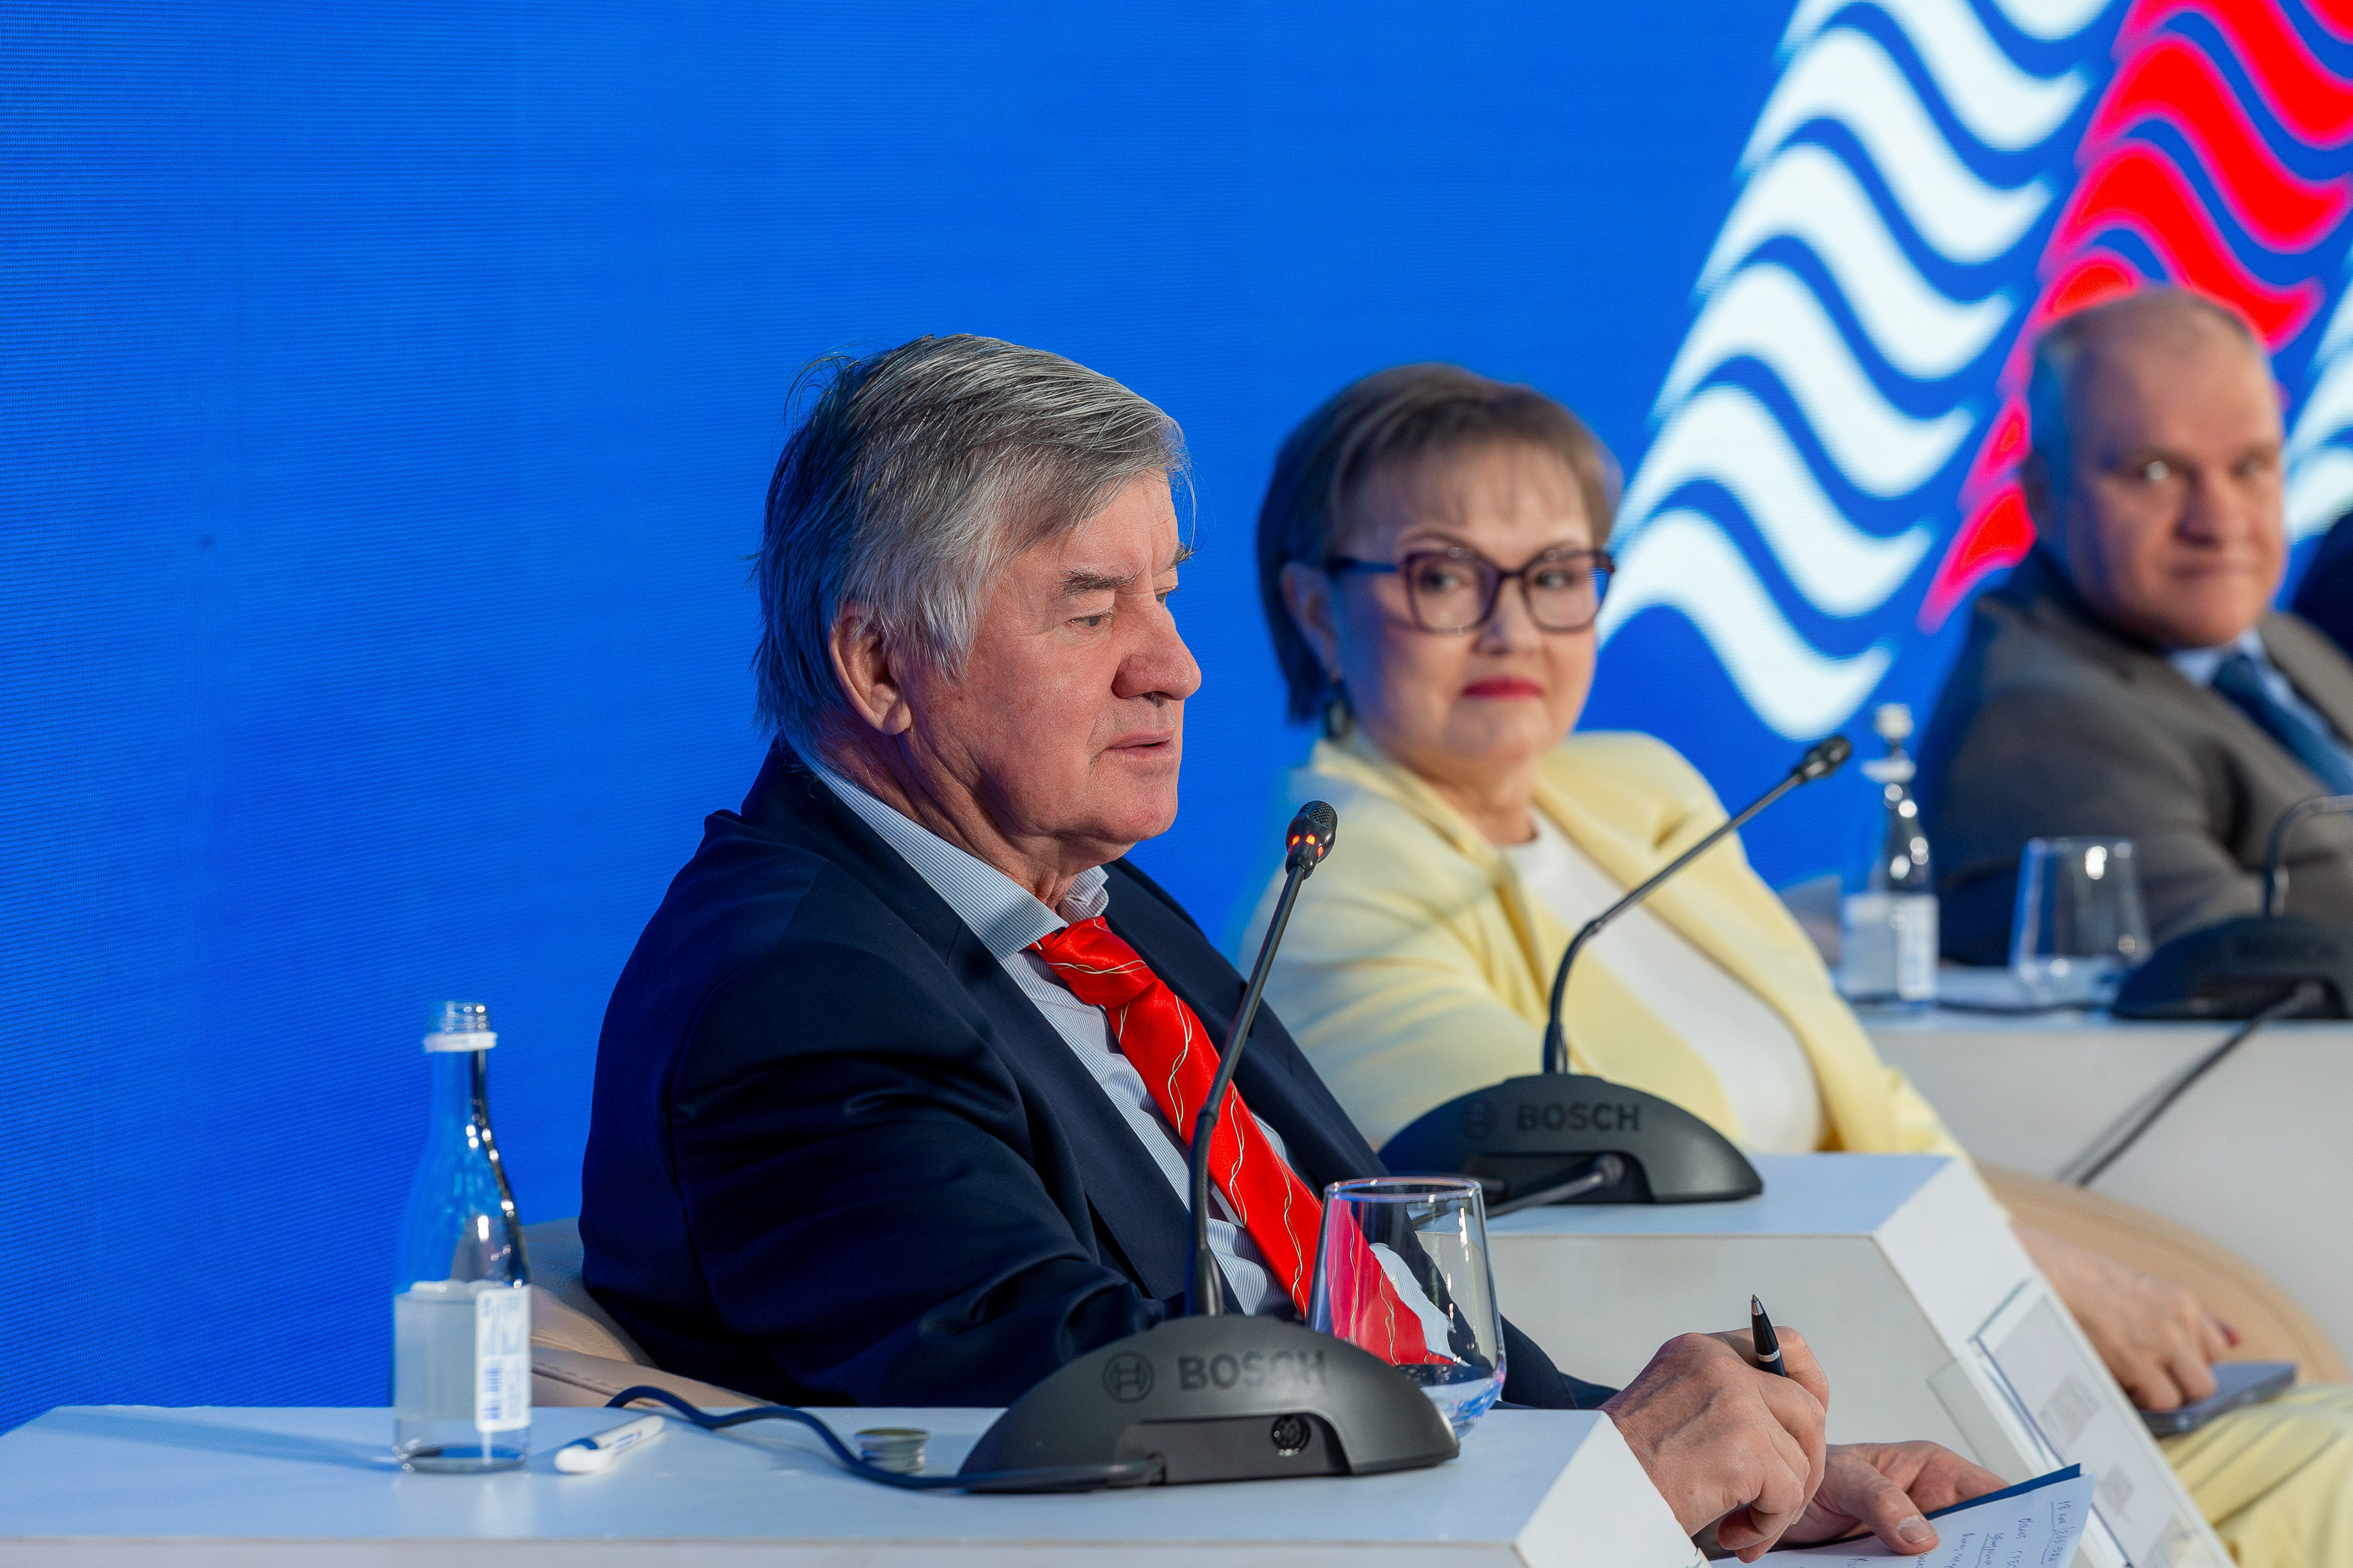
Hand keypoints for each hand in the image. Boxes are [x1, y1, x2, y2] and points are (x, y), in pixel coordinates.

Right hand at [1602, 1329, 1827, 1561]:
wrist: (1590, 1492)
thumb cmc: (1623, 1465)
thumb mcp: (1670, 1407)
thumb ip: (1719, 1400)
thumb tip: (1784, 1426)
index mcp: (1698, 1350)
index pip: (1781, 1346)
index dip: (1808, 1389)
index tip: (1801, 1435)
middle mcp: (1718, 1365)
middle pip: (1808, 1406)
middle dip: (1807, 1461)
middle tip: (1783, 1500)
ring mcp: (1735, 1402)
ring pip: (1800, 1459)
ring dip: (1781, 1505)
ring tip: (1743, 1529)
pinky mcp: (1746, 1447)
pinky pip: (1788, 1495)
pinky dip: (1767, 1526)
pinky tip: (1733, 1535)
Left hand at [1781, 1441, 2005, 1553]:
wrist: (1772, 1508)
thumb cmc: (1810, 1475)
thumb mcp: (1840, 1478)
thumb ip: (1879, 1499)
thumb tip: (1922, 1536)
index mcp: (1933, 1471)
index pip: (1992, 1492)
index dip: (2018, 1515)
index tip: (2030, 1541)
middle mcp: (1933, 1507)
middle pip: (1980, 1537)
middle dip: (1990, 1555)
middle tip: (1993, 1567)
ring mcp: (1918, 1542)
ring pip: (1954, 1562)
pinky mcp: (1899, 1567)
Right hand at [2017, 1224, 2226, 1409]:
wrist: (2050, 1276)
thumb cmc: (2090, 1283)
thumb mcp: (2150, 1290)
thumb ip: (2193, 1317)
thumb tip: (2237, 1338)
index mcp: (2184, 1301)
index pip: (2218, 1349)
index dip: (2192, 1361)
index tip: (2169, 1363)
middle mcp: (2179, 1322)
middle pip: (2207, 1379)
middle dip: (2182, 1385)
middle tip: (2150, 1377)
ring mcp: (2160, 1343)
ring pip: (2187, 1395)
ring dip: (2162, 1395)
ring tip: (2132, 1381)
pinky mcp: (2137, 1362)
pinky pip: (2159, 1401)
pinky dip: (2141, 1399)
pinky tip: (2119, 1381)